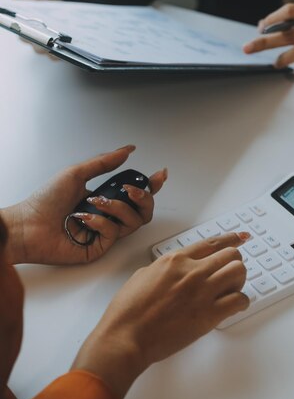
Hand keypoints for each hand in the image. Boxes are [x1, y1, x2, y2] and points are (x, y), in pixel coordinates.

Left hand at [1, 145, 166, 265]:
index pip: (136, 192)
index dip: (152, 185)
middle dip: (143, 198)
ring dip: (118, 208)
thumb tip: (126, 151)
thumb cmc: (45, 200)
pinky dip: (100, 222)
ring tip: (96, 202)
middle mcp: (108, 215)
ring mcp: (104, 232)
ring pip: (133, 221)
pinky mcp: (99, 247)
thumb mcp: (76, 173)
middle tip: (130, 190)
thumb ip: (104, 163)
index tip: (160, 175)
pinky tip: (83, 219)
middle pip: (144, 210)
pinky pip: (113, 233)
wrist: (28, 225)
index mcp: (105, 197)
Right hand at [72, 232, 249, 398]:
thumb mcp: (143, 276)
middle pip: (230, 254)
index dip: (230, 239)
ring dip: (239, 280)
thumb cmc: (128, 312)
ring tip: (231, 290)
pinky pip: (239, 300)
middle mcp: (192, 271)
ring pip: (238, 271)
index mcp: (175, 260)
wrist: (126, 337)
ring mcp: (203, 291)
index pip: (211, 243)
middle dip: (234, 262)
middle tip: (231, 272)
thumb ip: (164, 269)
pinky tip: (234, 306)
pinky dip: (241, 302)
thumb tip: (174, 271)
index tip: (239, 238)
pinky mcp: (209, 314)